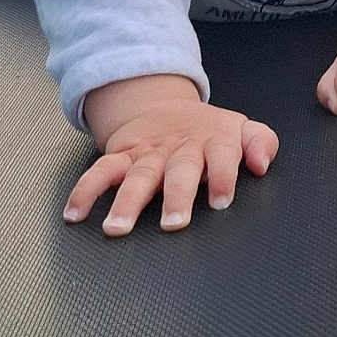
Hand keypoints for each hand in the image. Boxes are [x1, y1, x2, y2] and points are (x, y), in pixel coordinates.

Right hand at [63, 78, 278, 234]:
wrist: (163, 108)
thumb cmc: (208, 132)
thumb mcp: (241, 129)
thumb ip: (261, 142)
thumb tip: (262, 164)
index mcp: (213, 141)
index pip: (221, 155)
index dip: (223, 176)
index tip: (221, 202)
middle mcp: (179, 148)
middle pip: (178, 169)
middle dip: (175, 196)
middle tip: (173, 224)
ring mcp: (148, 153)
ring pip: (137, 175)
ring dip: (126, 201)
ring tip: (116, 228)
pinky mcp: (121, 155)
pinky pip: (100, 171)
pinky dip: (85, 190)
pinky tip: (75, 214)